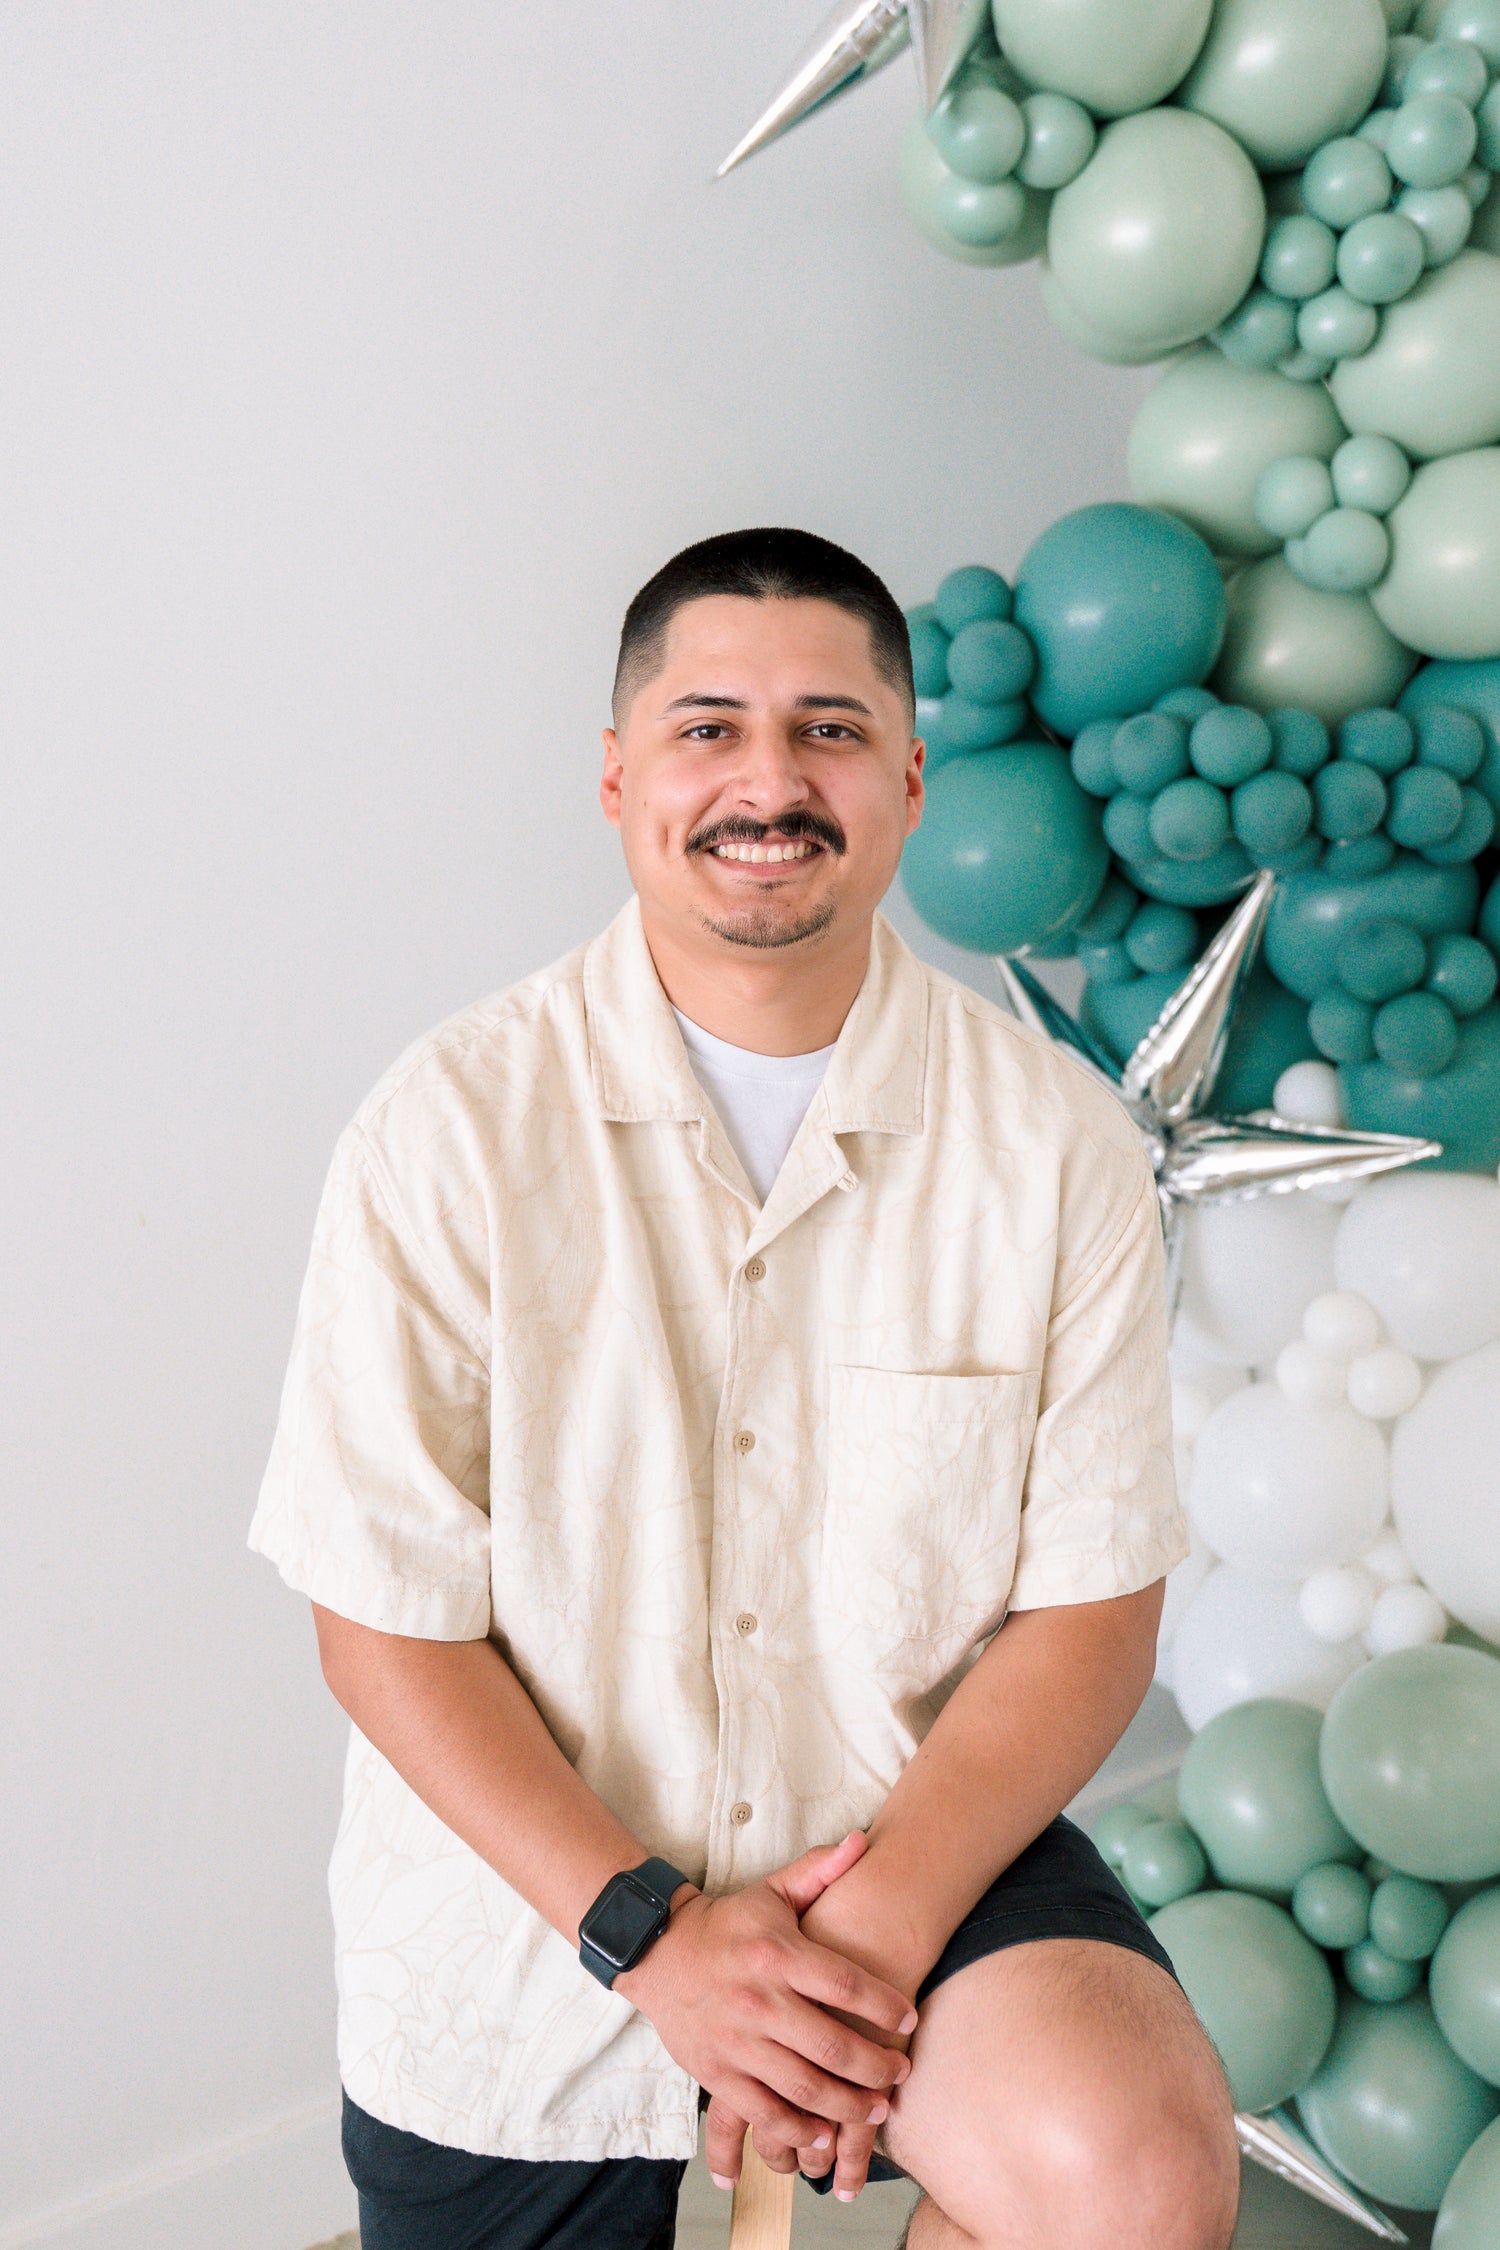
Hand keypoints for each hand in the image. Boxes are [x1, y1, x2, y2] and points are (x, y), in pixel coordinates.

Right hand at [616, 1831, 916, 2183]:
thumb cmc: (729, 1924)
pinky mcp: (717, 2074)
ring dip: (847, 2106)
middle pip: (832, 2047)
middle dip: (876, 2067)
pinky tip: (825, 2135)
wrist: (660, 1953)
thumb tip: (862, 1840)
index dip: (884, 2006)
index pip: (845, 1985)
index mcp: (778, 1954)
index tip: (909, 2019)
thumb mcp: (772, 1892)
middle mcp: (759, 2001)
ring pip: (804, 2087)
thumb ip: (819, 1870)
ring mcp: (737, 2042)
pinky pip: (765, 2113)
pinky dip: (798, 2130)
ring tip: (878, 2110)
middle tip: (900, 2073)